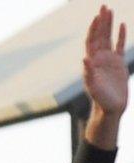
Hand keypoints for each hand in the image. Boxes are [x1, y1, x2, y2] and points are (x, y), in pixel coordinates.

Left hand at [84, 6, 127, 148]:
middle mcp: (99, 59)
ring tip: (110, 11)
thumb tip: (85, 59)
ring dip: (109, 25)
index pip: (91, 41)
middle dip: (101, 21)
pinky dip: (120, 36)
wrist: (111, 108)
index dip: (93, 29)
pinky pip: (119, 46)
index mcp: (92, 62)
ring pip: (109, 38)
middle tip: (103, 6)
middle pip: (99, 36)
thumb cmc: (100, 99)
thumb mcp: (93, 86)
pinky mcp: (118, 64)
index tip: (96, 16)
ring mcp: (109, 60)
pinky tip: (122, 25)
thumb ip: (89, 73)